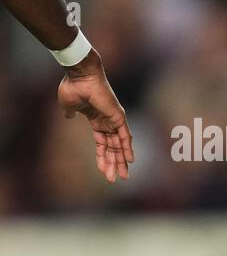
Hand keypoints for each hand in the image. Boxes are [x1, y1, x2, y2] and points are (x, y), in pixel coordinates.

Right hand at [57, 49, 133, 182]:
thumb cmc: (73, 87)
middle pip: (112, 148)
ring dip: (120, 161)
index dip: (102, 158)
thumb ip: (71, 114)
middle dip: (113, 164)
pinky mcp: (118, 116)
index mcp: (96, 120)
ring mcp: (114, 120)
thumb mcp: (69, 106)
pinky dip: (127, 148)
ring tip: (123, 176)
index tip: (103, 171)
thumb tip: (68, 117)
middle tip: (116, 179)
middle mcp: (108, 122)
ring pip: (119, 145)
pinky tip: (130, 160)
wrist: (80, 76)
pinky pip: (125, 136)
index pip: (101, 144)